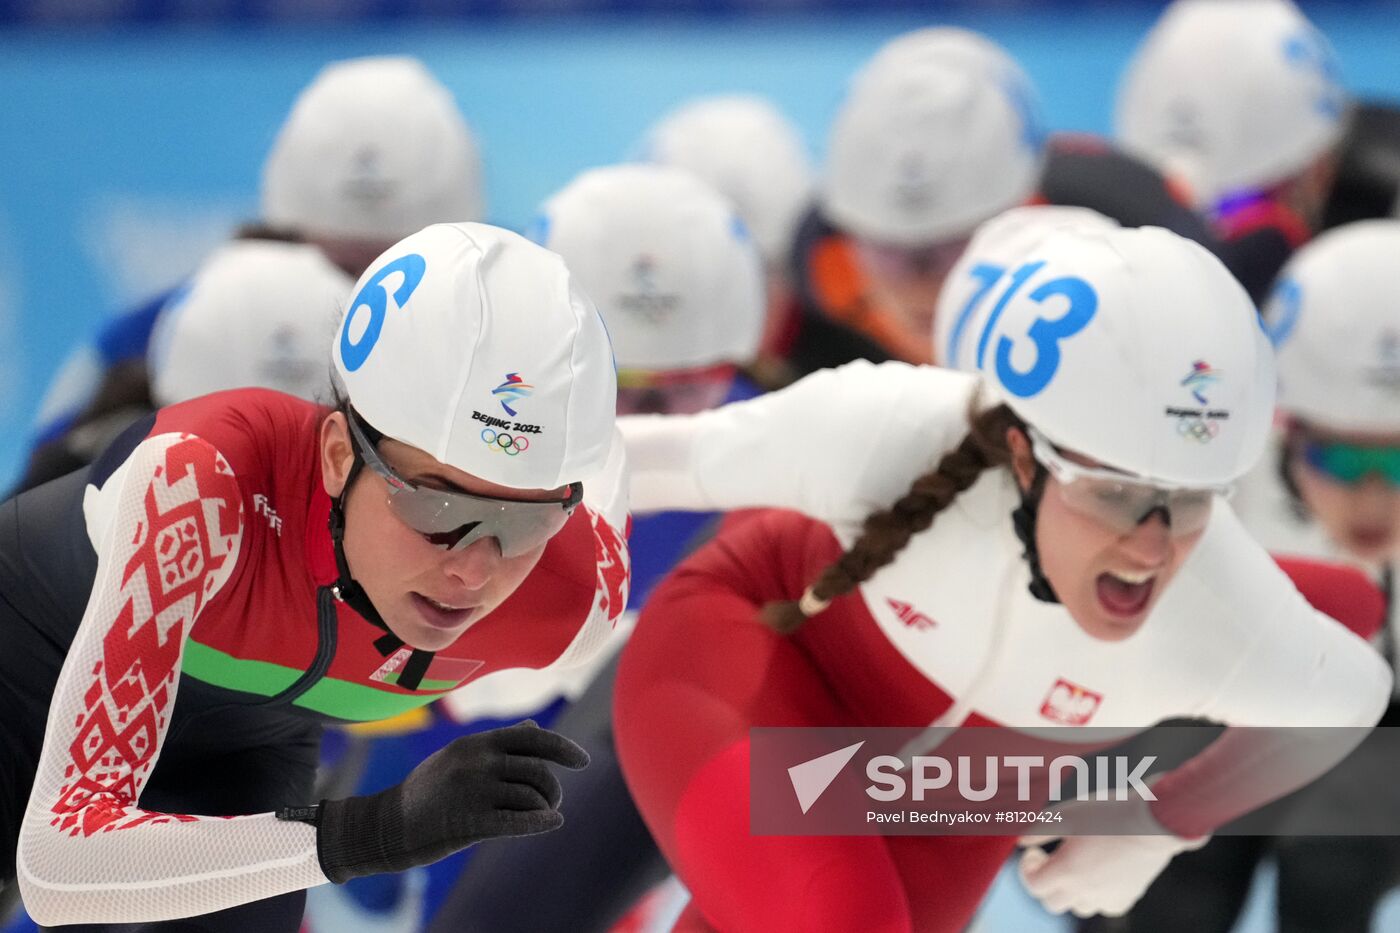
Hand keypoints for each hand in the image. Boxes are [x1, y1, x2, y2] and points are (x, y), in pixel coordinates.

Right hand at [315, 720, 589, 882]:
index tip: (583, 760)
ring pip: (532, 796)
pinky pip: (519, 822)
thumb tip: (534, 728)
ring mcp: (473, 792)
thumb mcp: (458, 757)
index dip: (563, 749)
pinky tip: (552, 823)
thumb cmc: (428, 790)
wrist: (387, 825)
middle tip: (553, 799)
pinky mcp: (469, 823)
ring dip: (546, 806)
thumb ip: (497, 744)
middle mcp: (477, 762)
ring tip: (543, 813)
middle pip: (538, 770)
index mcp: (477, 743)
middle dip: (553, 787)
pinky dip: (542, 822)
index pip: (533, 738)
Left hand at [1017, 795, 1206, 918]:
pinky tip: (1099, 875)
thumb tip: (1017, 843)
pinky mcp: (1127, 897)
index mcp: (1066, 871)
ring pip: (1077, 907)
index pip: (1033, 885)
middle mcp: (1084, 891)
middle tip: (1050, 859)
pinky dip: (1096, 896)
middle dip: (1045, 882)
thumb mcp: (1066, 814)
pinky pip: (1104, 906)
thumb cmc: (1108, 813)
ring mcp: (1107, 897)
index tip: (1034, 852)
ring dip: (1069, 891)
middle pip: (1051, 902)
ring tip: (1076, 865)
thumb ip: (1038, 830)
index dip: (1026, 869)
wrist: (1154, 823)